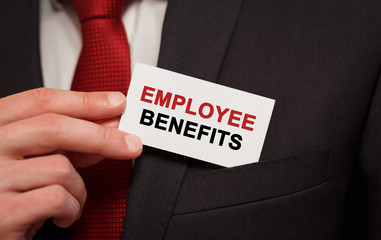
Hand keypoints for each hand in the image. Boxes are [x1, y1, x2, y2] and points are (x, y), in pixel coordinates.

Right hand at [0, 88, 141, 239]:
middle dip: (101, 136)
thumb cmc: (15, 193)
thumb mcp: (38, 160)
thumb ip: (69, 141)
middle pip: (53, 127)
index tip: (117, 103)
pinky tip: (63, 215)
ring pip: (60, 167)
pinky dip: (72, 209)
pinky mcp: (2, 213)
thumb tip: (110, 123)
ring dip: (80, 188)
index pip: (41, 101)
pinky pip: (57, 198)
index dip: (85, 100)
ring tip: (72, 200)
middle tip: (132, 144)